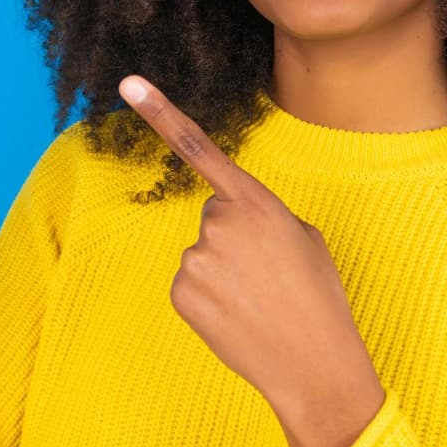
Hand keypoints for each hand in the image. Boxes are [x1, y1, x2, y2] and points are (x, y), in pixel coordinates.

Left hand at [118, 74, 383, 422]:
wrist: (312, 363)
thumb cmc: (318, 297)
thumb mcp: (305, 239)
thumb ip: (265, 217)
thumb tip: (240, 227)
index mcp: (256, 201)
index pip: (200, 147)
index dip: (160, 112)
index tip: (128, 83)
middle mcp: (219, 222)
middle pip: (213, 216)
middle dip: (235, 239)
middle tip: (267, 273)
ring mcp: (196, 258)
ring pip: (203, 253)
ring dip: (225, 271)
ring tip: (258, 299)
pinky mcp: (181, 292)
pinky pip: (192, 283)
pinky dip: (211, 298)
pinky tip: (238, 315)